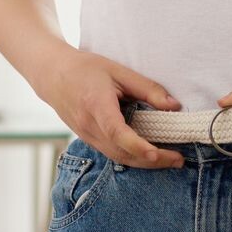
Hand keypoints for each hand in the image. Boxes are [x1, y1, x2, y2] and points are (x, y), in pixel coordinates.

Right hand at [36, 48, 187, 168]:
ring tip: (170, 159)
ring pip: (117, 157)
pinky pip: (111, 153)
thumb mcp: (119, 71)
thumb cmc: (86, 69)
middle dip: (151, 161)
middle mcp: (89, 126)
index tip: (157, 152)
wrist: (52, 75)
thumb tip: (174, 106)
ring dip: (144, 162)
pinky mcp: (88, 139)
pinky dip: (132, 157)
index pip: (117, 133)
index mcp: (96, 105)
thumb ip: (147, 89)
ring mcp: (86, 136)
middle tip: (178, 160)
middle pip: (121, 152)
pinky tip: (149, 153)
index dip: (137, 146)